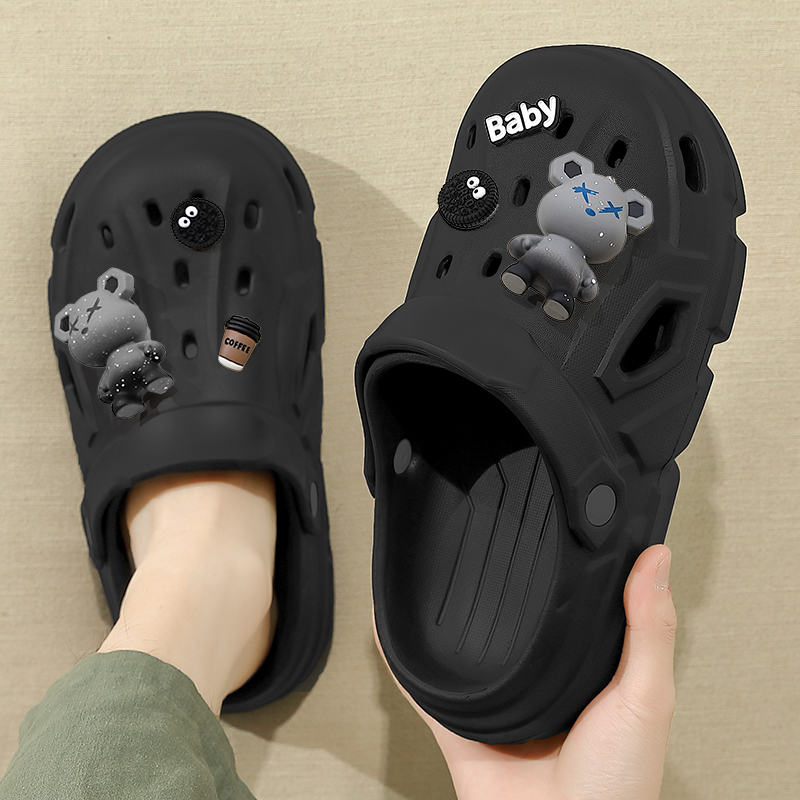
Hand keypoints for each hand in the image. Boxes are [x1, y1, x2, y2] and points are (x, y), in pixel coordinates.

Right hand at [373, 544, 676, 799]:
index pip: (579, 608)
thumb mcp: (644, 699)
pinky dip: (401, 658)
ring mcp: (499, 703)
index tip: (562, 524)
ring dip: (450, 618)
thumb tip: (657, 560)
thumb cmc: (617, 789)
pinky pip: (423, 687)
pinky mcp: (461, 725)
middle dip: (503, 588)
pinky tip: (388, 625)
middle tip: (490, 535)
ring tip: (437, 569)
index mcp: (590, 672)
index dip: (572, 570)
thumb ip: (649, 631)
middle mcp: (543, 683)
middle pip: (518, 626)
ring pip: (468, 650)